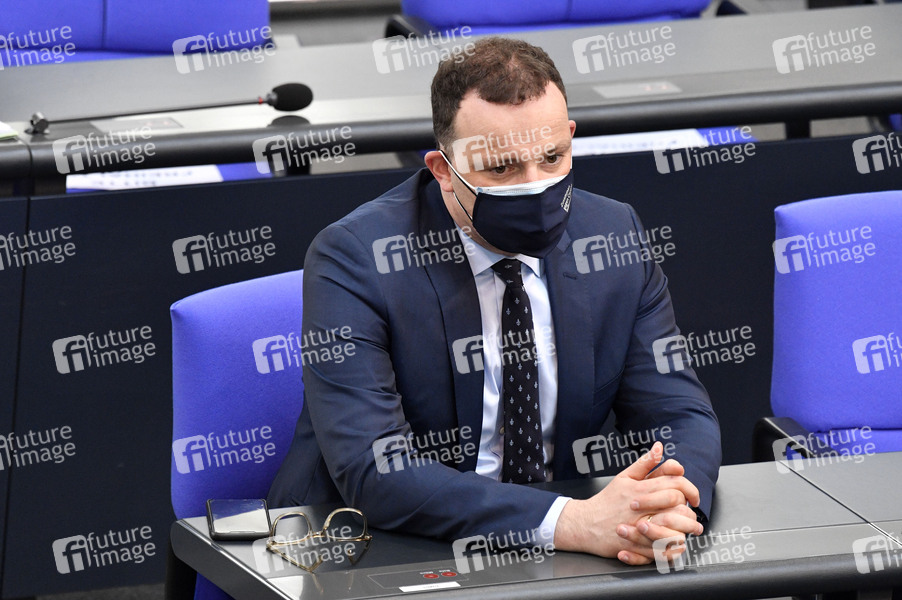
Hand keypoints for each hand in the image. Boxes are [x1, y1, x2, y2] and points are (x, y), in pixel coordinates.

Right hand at [553, 442, 703, 563]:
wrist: (585, 524)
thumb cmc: (606, 501)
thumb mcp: (623, 478)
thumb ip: (644, 464)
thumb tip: (659, 447)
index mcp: (639, 488)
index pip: (673, 482)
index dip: (688, 486)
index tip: (692, 495)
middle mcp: (641, 506)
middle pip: (675, 501)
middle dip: (688, 505)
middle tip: (692, 509)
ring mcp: (638, 525)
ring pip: (673, 524)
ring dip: (686, 525)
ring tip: (691, 526)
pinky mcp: (637, 544)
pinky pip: (662, 546)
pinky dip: (673, 544)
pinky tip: (678, 541)